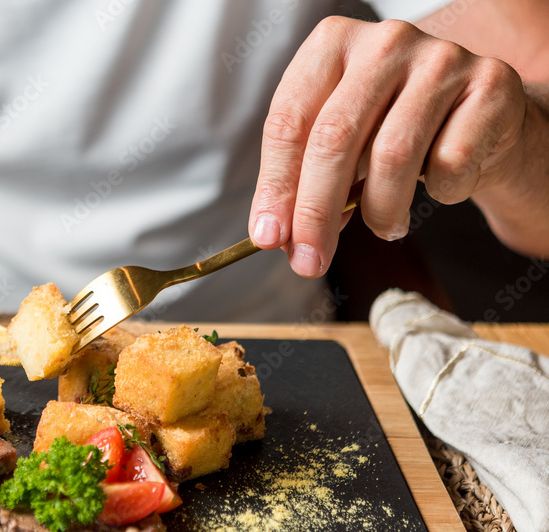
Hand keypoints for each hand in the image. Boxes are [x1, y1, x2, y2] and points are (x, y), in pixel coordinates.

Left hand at [248, 17, 526, 276]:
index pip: (288, 122)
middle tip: (309, 261)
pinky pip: (450, 162)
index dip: (276, 186)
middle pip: (334, 139)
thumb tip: (278, 235)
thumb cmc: (394, 130)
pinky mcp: (490, 85)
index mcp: (332, 43)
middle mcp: (385, 42)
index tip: (269, 237)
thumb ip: (303, 180)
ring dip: (381, 211)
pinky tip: (439, 188)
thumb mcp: (340, 146)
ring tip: (384, 226)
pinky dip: (440, 192)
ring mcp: (442, 58)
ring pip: (392, 155)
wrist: (482, 118)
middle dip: (316, 212)